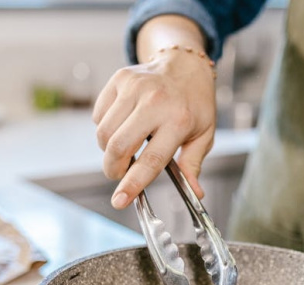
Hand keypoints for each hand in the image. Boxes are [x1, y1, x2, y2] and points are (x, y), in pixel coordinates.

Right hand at [92, 34, 215, 208]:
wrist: (186, 65)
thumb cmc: (195, 104)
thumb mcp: (203, 135)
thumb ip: (193, 165)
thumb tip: (195, 193)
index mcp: (179, 120)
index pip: (151, 160)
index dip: (132, 184)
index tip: (119, 201)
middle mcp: (155, 102)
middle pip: (119, 146)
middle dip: (113, 169)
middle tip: (119, 174)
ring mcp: (134, 88)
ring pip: (104, 133)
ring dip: (108, 150)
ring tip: (124, 149)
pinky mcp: (120, 79)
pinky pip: (99, 115)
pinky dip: (105, 128)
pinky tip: (122, 125)